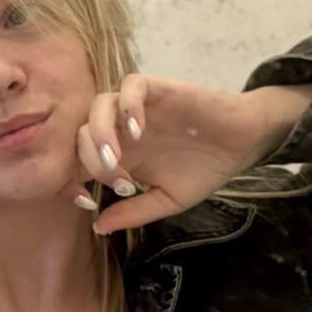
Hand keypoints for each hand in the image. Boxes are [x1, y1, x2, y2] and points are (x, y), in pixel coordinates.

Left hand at [66, 74, 311, 233]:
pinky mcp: (159, 89)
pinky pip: (131, 84)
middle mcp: (122, 129)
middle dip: (90, 160)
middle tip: (120, 183)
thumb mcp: (167, 200)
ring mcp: (138, 107)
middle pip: (80, 133)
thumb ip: (133, 212)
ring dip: (100, 133)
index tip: (86, 202)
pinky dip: (128, 105)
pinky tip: (139, 130)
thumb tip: (98, 227)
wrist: (242, 143)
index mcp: (119, 155)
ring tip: (118, 158)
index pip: (76, 160)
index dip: (69, 179)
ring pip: (99, 105)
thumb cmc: (204, 169)